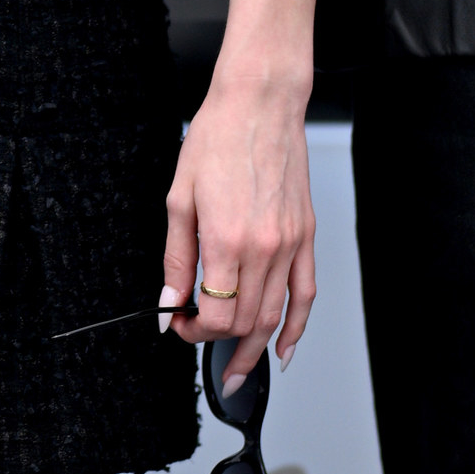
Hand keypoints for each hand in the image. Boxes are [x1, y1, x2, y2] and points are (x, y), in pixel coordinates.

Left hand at [161, 68, 315, 386]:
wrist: (260, 104)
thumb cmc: (217, 139)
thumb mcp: (179, 200)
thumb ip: (175, 260)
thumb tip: (168, 303)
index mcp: (227, 241)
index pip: (216, 315)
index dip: (194, 332)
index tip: (180, 325)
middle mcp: (265, 248)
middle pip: (245, 322)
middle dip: (218, 342)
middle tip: (199, 342)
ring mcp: (290, 244)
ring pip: (276, 316)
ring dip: (256, 349)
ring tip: (238, 369)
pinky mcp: (306, 236)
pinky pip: (307, 294)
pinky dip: (297, 327)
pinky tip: (285, 348)